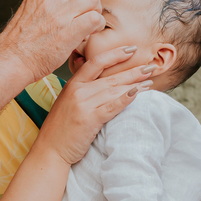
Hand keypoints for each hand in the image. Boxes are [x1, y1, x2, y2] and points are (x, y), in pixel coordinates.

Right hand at [0, 0, 104, 79]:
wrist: (10, 62)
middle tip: (87, 19)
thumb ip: (42, 10)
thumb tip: (58, 14)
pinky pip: (95, 18)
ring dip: (95, 13)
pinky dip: (97, 26)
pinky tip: (89, 36)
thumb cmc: (17, 48)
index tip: (75, 14)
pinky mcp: (68, 30)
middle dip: (90, 2)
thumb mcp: (26, 17)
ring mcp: (59, 14)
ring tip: (89, 28)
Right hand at [36, 45, 154, 163]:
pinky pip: (112, 106)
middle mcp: (77, 91)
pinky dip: (126, 98)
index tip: (131, 50)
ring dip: (135, 85)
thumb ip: (82, 93)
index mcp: (72, 85)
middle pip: (110, 77)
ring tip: (150, 82)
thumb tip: (103, 87)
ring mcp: (83, 104)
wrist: (50, 151)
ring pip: (114, 90)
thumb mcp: (67, 104)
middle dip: (133, 71)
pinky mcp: (89, 119)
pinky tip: (138, 93)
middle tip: (150, 66)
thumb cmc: (60, 130)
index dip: (115, 54)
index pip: (96, 62)